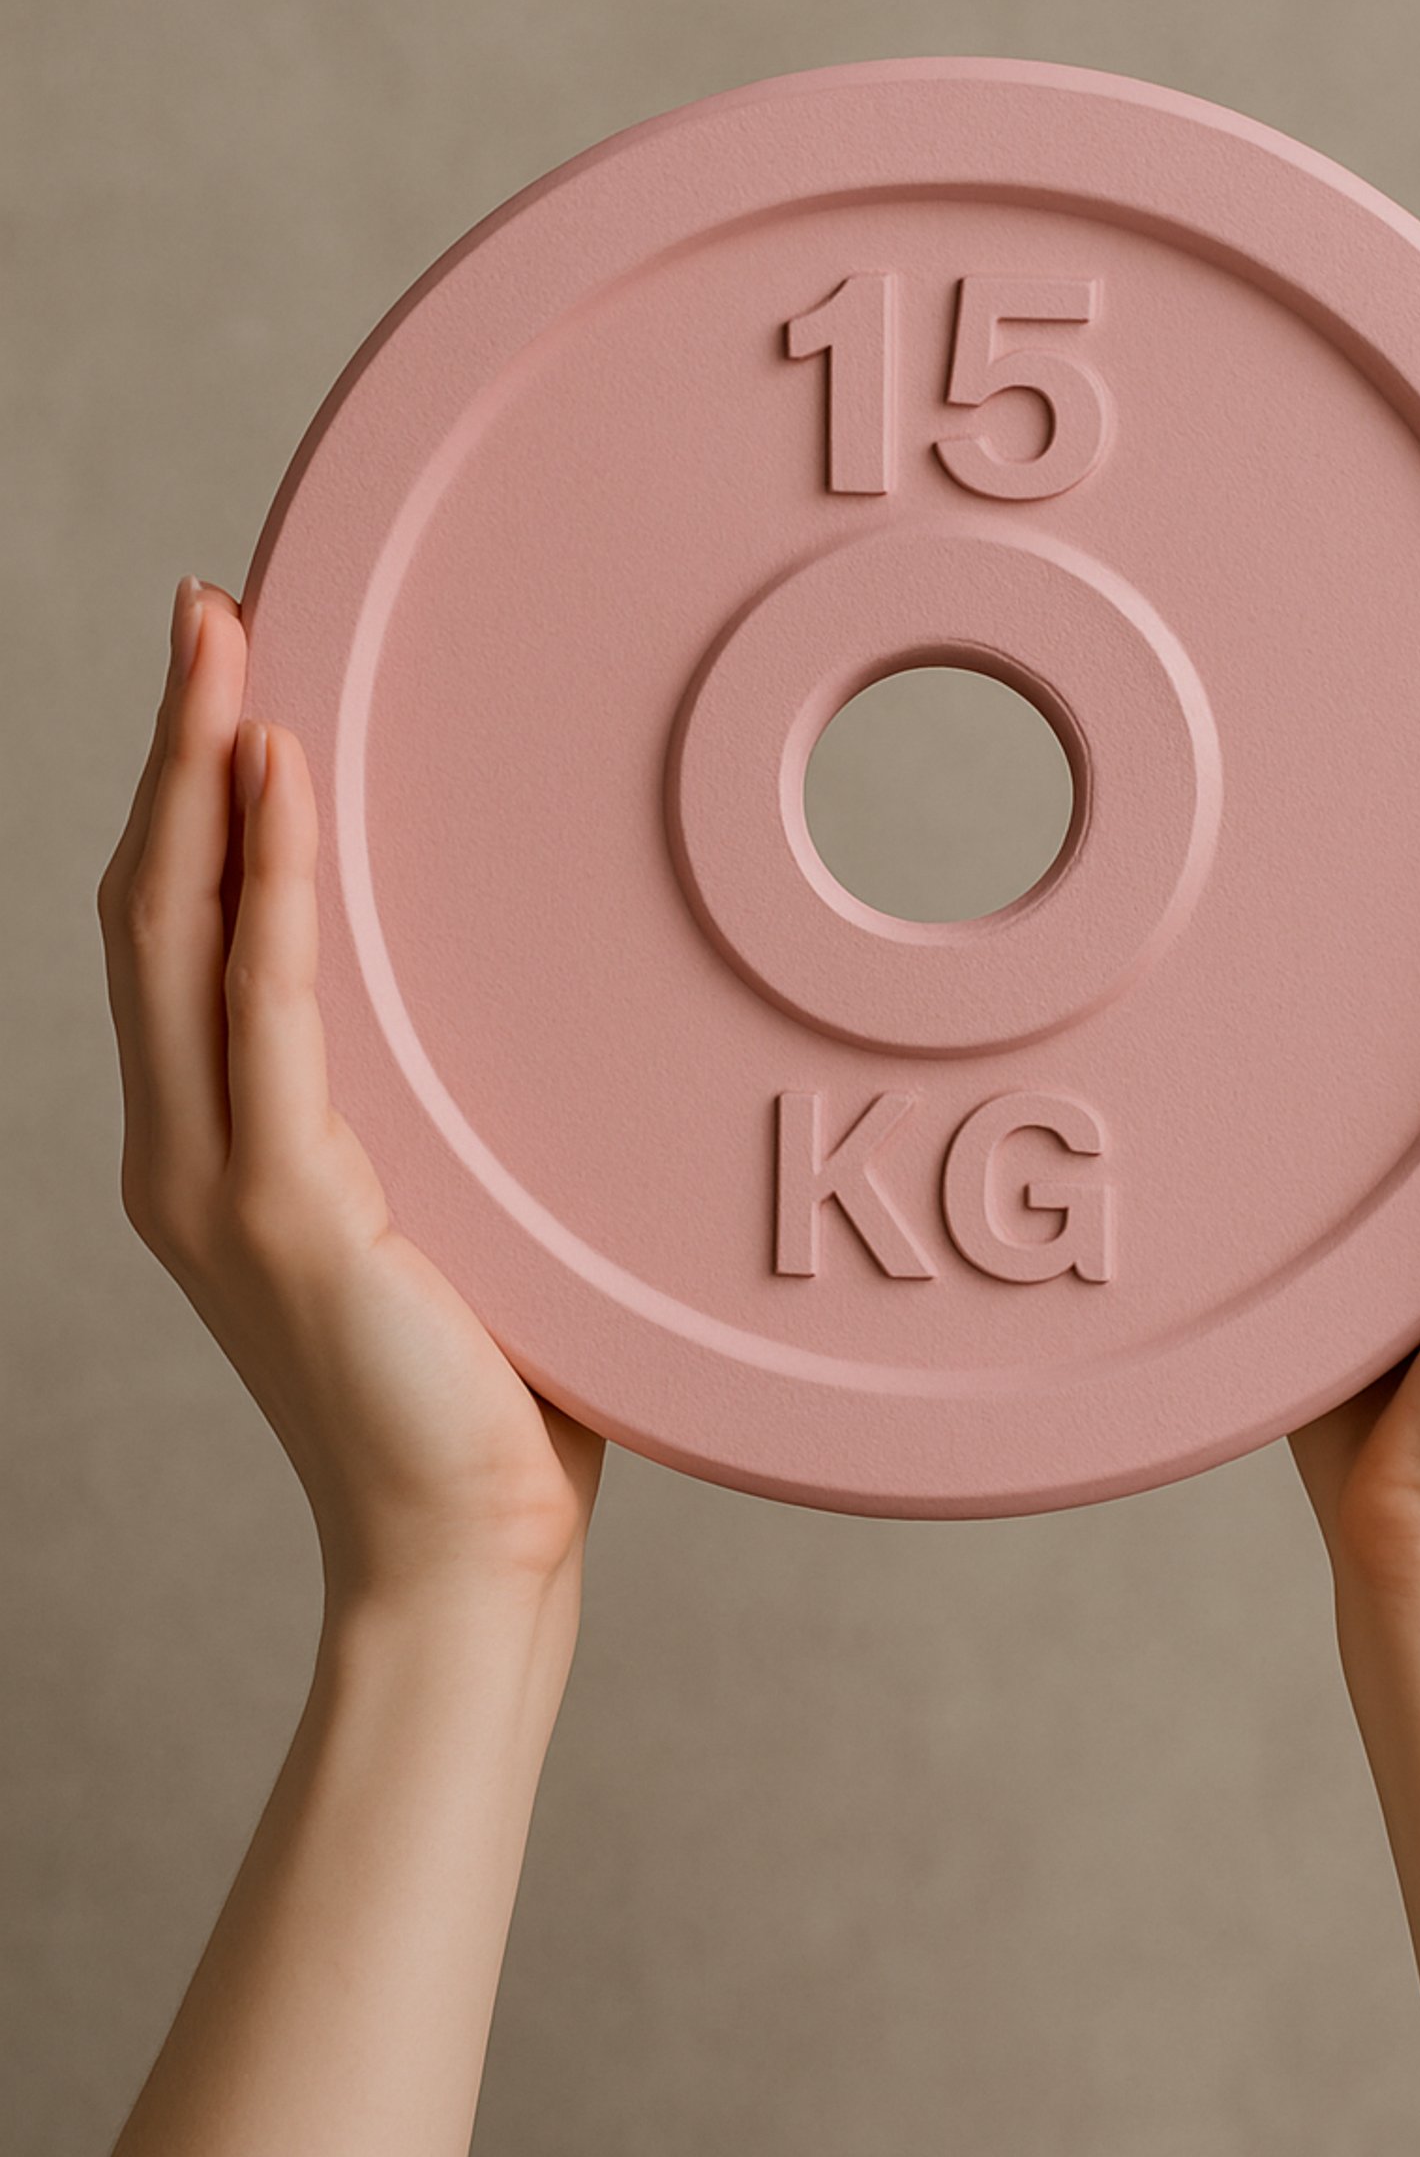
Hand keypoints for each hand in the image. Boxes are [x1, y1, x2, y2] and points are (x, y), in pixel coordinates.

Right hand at [97, 576, 604, 1615]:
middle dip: (172, 743)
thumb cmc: (488, 1401)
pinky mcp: (284, 1209)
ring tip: (224, 642)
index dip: (185, 798)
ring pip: (178, 933)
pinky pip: (267, 1014)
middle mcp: (186, 1153)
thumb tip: (530, 1022)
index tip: (223, 676)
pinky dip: (270, 888)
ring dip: (197, 774)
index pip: (180, 938)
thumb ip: (448, 1128)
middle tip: (206, 604)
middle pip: (152, 904)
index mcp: (217, 1154)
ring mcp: (218, 1181)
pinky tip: (279, 781)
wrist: (465, 1552)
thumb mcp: (457, 1228)